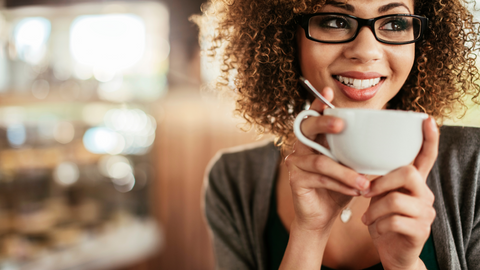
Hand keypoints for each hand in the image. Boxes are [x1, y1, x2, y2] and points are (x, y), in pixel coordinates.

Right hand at [284, 87, 370, 231]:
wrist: (322, 216)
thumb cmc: (338, 187)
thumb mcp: (349, 166)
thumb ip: (354, 150)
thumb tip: (382, 136)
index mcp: (314, 138)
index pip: (314, 115)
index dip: (318, 103)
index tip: (327, 92)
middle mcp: (301, 146)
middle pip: (307, 127)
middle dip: (324, 122)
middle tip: (341, 124)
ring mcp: (295, 162)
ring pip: (321, 161)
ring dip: (345, 172)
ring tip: (364, 183)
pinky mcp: (295, 179)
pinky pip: (320, 179)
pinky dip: (341, 185)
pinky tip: (355, 191)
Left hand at [361, 117, 438, 269]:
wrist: (391, 253)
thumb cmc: (384, 220)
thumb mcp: (380, 196)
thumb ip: (379, 178)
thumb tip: (359, 157)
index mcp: (414, 184)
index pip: (426, 156)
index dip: (428, 138)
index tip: (426, 119)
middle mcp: (425, 195)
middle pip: (408, 173)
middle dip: (381, 182)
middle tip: (365, 192)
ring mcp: (425, 213)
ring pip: (396, 200)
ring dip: (374, 209)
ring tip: (367, 217)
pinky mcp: (420, 231)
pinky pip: (394, 221)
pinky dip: (378, 225)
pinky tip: (375, 228)